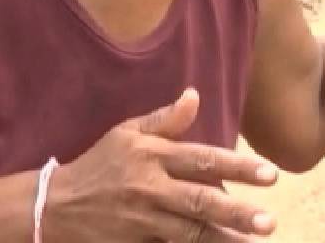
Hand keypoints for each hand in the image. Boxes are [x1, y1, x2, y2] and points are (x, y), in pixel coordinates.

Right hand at [43, 89, 277, 241]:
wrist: (54, 208)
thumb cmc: (98, 165)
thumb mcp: (126, 134)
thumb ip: (164, 120)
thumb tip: (194, 95)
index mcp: (153, 157)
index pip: (203, 160)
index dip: (238, 167)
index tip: (270, 175)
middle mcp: (151, 190)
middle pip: (200, 202)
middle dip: (237, 213)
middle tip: (269, 222)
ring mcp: (143, 222)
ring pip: (190, 234)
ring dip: (222, 241)